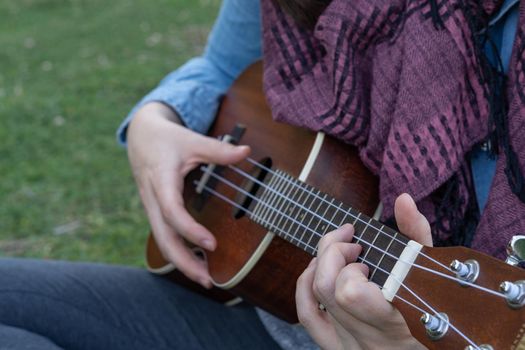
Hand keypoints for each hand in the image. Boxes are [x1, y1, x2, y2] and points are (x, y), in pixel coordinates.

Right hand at [127, 102, 249, 287]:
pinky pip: (165, 236)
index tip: (212, 244)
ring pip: (162, 241)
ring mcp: (152, 207)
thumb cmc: (167, 139)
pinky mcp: (155, 211)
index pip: (172, 210)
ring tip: (206, 278)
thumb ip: (218, 150)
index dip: (190, 229)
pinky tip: (197, 262)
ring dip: (182, 262)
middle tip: (208, 280)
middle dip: (183, 261)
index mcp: (160, 179)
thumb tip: (246, 152)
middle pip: (163, 237)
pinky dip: (179, 251)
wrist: (140, 136)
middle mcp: (153, 198)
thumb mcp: (192, 140)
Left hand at [296, 193, 431, 348]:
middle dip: (332, 253)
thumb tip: (403, 199)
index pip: (349, 293)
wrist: (436, 347)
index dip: (349, 268)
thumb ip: (417, 235)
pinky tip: (317, 270)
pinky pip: (308, 317)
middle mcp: (369, 337)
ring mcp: (350, 345)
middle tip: (352, 244)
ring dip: (320, 265)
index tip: (364, 254)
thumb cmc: (441, 312)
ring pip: (313, 300)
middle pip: (326, 288)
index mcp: (396, 321)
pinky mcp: (338, 347)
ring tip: (339, 251)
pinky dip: (306, 287)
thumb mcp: (435, 271)